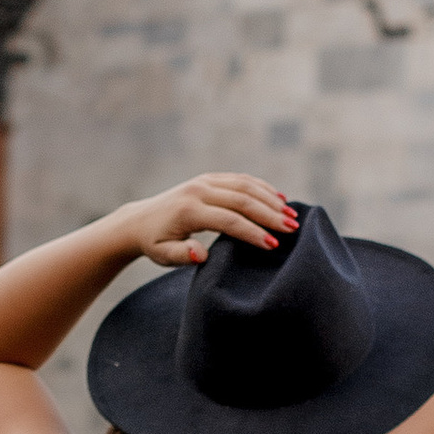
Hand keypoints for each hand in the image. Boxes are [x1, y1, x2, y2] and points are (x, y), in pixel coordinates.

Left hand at [121, 172, 297, 267]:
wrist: (139, 220)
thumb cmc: (155, 243)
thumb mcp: (163, 255)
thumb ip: (182, 255)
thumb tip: (202, 254)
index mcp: (189, 210)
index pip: (229, 220)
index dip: (253, 233)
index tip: (273, 246)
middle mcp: (199, 190)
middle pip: (242, 199)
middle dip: (270, 215)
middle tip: (293, 229)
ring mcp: (205, 180)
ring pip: (245, 185)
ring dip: (271, 200)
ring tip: (292, 216)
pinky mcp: (210, 178)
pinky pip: (241, 179)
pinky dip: (262, 188)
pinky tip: (279, 199)